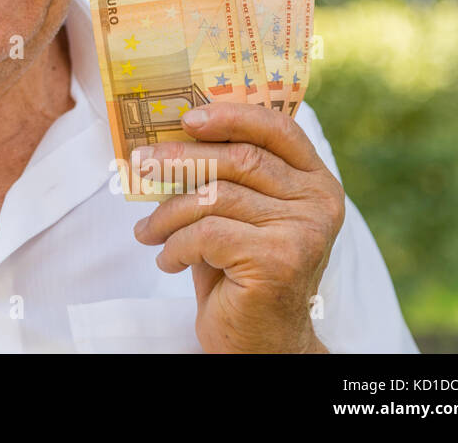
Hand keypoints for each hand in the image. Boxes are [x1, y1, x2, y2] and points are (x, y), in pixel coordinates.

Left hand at [131, 103, 344, 352]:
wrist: (262, 342)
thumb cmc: (241, 271)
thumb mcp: (236, 216)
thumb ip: (222, 176)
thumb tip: (168, 137)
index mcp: (315, 181)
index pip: (278, 128)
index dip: (231, 115)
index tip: (186, 117)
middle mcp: (318, 202)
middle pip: (238, 158)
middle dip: (179, 159)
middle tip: (139, 164)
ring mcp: (302, 231)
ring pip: (213, 196)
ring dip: (167, 214)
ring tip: (146, 231)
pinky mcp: (277, 260)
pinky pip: (205, 234)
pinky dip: (174, 246)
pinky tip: (167, 261)